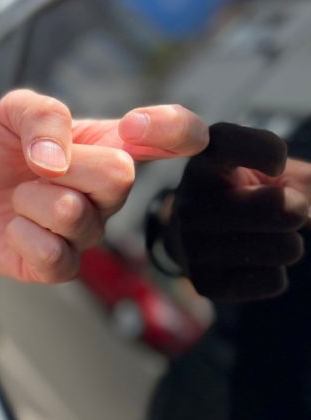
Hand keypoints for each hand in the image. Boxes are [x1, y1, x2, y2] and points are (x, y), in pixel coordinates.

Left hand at [0, 89, 207, 282]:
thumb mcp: (13, 110)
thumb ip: (43, 115)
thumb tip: (58, 161)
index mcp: (108, 146)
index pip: (175, 136)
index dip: (176, 130)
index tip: (135, 125)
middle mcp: (107, 193)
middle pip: (119, 177)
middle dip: (65, 165)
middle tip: (36, 165)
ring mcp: (86, 231)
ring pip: (74, 215)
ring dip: (30, 199)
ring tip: (18, 196)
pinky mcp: (60, 266)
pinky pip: (54, 256)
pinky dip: (21, 235)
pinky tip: (14, 227)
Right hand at [167, 123, 310, 301]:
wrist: (194, 237)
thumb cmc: (247, 194)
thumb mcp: (273, 171)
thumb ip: (308, 181)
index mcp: (204, 162)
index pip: (227, 142)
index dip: (264, 150)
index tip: (275, 164)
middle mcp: (190, 202)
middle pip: (280, 207)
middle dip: (298, 209)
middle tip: (287, 209)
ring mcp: (193, 245)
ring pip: (286, 249)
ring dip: (288, 243)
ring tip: (263, 236)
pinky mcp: (205, 282)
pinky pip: (275, 281)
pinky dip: (276, 273)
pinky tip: (251, 261)